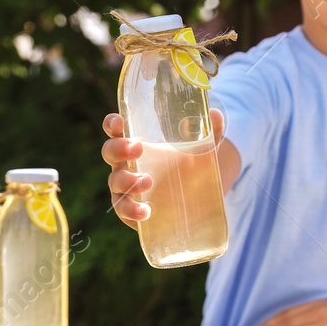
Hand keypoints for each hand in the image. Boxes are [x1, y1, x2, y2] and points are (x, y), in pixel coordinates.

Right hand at [101, 108, 225, 227]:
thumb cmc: (188, 167)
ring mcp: (126, 188)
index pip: (116, 130)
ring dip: (127, 181)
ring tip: (147, 181)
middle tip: (138, 148)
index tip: (120, 121)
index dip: (113, 124)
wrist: (193, 201)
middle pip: (110, 152)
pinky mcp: (130, 210)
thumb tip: (217, 114)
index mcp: (136, 144)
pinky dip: (131, 209)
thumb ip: (210, 132)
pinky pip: (123, 209)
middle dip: (119, 149)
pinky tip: (146, 211)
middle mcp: (126, 164)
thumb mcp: (202, 149)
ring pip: (114, 182)